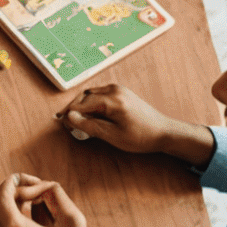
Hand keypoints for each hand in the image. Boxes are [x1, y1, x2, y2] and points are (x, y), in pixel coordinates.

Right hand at [55, 83, 212, 162]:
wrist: (164, 132)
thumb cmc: (140, 137)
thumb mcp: (112, 136)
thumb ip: (89, 125)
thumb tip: (70, 118)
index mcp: (113, 100)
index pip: (82, 104)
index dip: (69, 115)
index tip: (62, 125)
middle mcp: (114, 90)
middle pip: (84, 96)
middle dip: (73, 109)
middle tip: (66, 123)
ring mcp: (118, 89)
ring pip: (90, 94)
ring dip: (81, 105)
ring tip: (77, 120)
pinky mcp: (121, 92)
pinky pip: (99, 94)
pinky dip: (91, 103)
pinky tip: (90, 115)